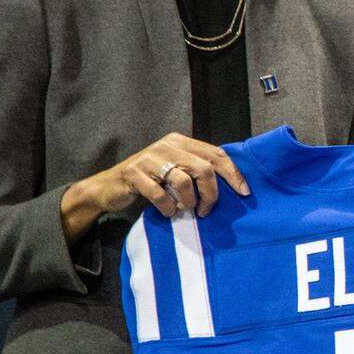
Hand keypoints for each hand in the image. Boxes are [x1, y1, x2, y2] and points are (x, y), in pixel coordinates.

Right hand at [60, 133, 248, 241]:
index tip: (244, 192)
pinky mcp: (134, 173)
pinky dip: (167, 207)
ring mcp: (149, 158)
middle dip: (211, 193)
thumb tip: (230, 185)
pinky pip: (160, 194)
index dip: (233, 174)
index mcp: (181, 141)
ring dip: (189, 201)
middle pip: (204, 168)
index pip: (216, 154)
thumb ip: (196, 170)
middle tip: (206, 210)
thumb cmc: (149, 180)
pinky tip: (168, 212)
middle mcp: (167, 145)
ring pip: (184, 180)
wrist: (109, 187)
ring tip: (185, 210)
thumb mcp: (175, 169)